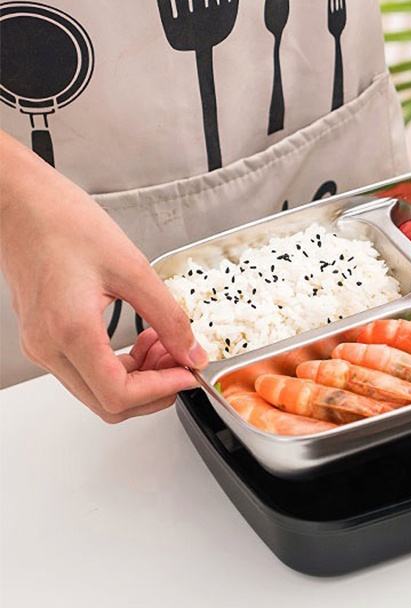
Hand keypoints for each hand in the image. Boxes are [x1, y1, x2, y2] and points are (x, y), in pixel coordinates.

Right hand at [0, 132, 206, 421]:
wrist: (21, 205)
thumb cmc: (64, 225)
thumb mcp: (132, 268)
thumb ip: (168, 316)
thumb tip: (192, 351)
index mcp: (69, 331)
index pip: (118, 394)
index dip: (161, 391)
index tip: (189, 373)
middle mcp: (49, 348)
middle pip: (107, 403)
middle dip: (153, 388)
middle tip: (182, 360)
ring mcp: (42, 346)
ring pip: (97, 390)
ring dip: (139, 377)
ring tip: (166, 343)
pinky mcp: (45, 338)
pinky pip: (86, 370)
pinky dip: (120, 364)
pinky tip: (143, 338)